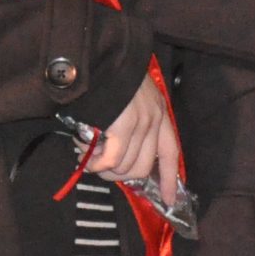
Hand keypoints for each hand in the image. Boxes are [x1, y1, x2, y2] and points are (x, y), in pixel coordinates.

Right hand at [89, 76, 183, 199]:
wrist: (101, 54)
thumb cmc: (110, 75)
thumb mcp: (132, 97)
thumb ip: (134, 123)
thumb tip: (120, 157)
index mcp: (160, 113)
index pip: (171, 153)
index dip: (168, 179)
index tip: (168, 201)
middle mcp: (155, 120)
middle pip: (143, 167)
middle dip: (119, 176)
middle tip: (100, 168)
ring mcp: (140, 124)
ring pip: (124, 167)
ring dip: (102, 168)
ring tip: (86, 154)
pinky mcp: (123, 127)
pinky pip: (110, 161)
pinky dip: (94, 163)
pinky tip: (83, 153)